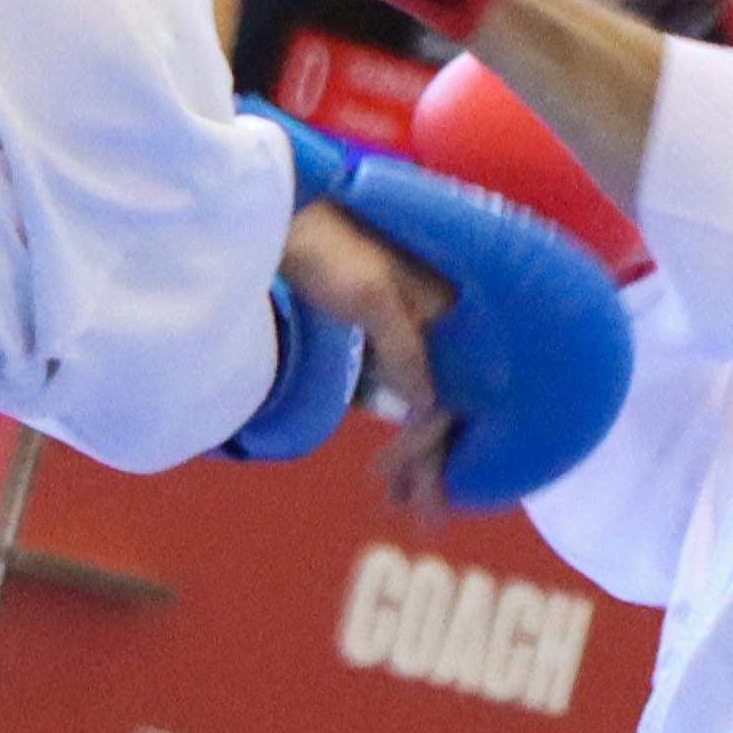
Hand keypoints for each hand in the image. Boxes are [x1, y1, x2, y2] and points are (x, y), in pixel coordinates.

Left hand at [278, 198, 459, 499]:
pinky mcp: (387, 332)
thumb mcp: (368, 298)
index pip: (451, 393)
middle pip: (444, 405)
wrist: (280, 217)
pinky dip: (400, 426)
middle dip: (431, 463)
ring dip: (417, 455)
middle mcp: (442, 321)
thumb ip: (405, 350)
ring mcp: (414, 328)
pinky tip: (395, 462)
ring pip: (424, 404)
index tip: (423, 491)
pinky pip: (403, 390)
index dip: (435, 446)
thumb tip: (432, 407)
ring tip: (402, 502)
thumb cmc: (325, 247)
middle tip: (420, 516)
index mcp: (449, 306)